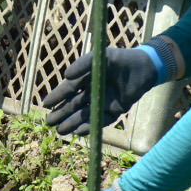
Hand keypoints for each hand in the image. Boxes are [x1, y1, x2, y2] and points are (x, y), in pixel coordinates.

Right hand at [41, 48, 157, 135]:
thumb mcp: (100, 58)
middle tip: (49, 123)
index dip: (57, 96)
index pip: (68, 90)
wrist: (144, 67)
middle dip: (61, 114)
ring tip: (60, 131)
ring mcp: (104, 102)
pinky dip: (90, 126)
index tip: (45, 104)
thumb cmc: (121, 60)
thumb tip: (66, 76)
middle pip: (73, 105)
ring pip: (84, 115)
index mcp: (86, 79)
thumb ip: (83, 64)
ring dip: (72, 123)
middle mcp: (93, 92)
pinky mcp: (115, 111)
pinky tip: (79, 132)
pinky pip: (100, 121)